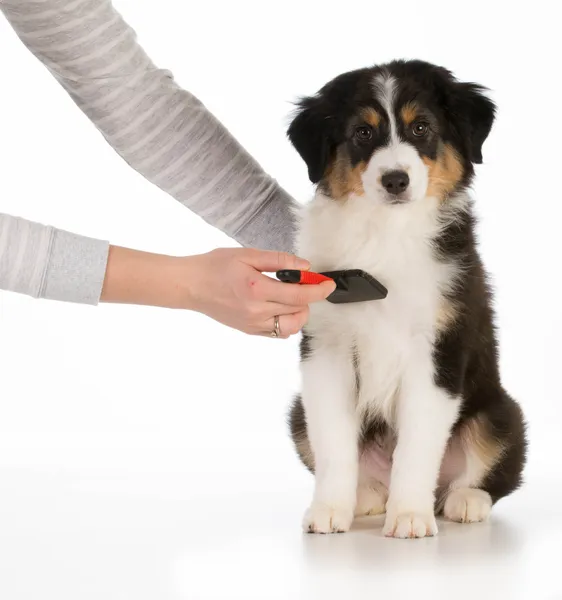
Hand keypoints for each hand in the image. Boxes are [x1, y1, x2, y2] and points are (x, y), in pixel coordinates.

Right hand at [100, 246, 334, 336]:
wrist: (191, 285)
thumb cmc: (215, 266)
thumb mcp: (247, 255)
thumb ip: (279, 260)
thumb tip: (305, 266)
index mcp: (257, 289)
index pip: (299, 294)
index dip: (319, 290)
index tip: (329, 284)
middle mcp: (256, 311)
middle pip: (299, 311)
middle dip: (311, 297)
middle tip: (309, 283)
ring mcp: (253, 324)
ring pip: (290, 327)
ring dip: (300, 313)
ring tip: (294, 297)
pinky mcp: (249, 330)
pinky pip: (277, 332)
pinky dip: (286, 322)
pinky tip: (281, 307)